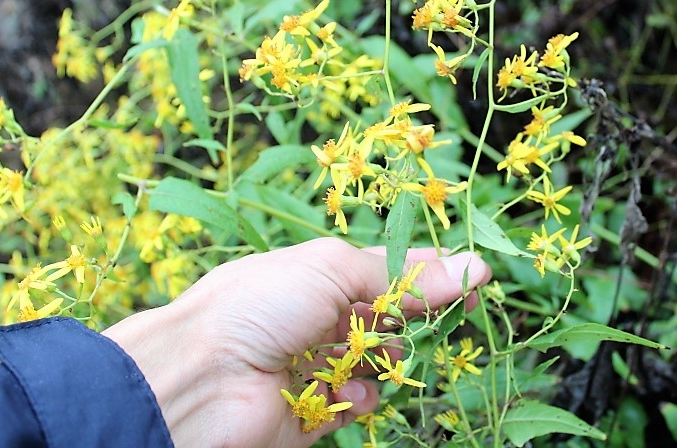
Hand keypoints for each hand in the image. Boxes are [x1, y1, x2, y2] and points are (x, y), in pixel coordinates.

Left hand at [103, 237, 490, 447]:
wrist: (200, 377)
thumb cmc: (260, 304)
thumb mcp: (334, 270)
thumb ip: (403, 277)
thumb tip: (473, 267)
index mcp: (321, 272)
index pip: (389, 268)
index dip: (431, 272)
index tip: (476, 277)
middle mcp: (320, 314)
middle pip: (389, 316)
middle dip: (418, 317)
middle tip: (450, 318)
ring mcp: (317, 363)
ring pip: (379, 361)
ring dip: (390, 358)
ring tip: (384, 356)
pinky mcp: (314, 409)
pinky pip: (357, 402)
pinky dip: (362, 396)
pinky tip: (354, 390)